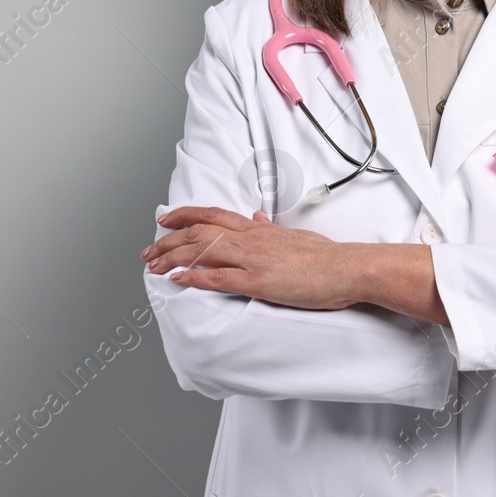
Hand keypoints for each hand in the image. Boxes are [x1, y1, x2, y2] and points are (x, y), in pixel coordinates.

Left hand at [142, 206, 357, 310]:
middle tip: (148, 251)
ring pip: (201, 251)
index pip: (213, 214)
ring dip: (172, 258)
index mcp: (259, 228)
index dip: (184, 216)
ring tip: (153, 266)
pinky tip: (177, 280)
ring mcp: (252, 259)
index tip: (165, 219)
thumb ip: (271, 228)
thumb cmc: (326, 256)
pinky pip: (217, 277)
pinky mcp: (258, 281)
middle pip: (199, 232)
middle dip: (168, 240)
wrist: (346, 268)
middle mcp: (251, 239)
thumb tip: (257, 217)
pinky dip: (193, 278)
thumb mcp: (295, 234)